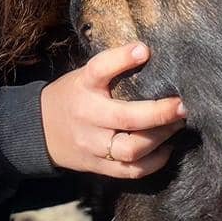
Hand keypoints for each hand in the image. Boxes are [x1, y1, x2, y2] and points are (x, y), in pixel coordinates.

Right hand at [40, 42, 187, 179]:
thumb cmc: (72, 97)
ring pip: (131, 149)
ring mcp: (92, 145)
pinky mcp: (98, 166)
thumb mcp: (84, 76)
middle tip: (183, 105)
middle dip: (160, 113)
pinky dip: (153, 161)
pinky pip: (130, 171)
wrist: (38, 131)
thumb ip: (112, 69)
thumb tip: (149, 53)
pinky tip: (167, 148)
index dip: (121, 58)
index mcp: (82, 87)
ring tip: (177, 125)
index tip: (145, 50)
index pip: (99, 69)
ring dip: (160, 138)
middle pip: (126, 118)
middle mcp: (87, 117)